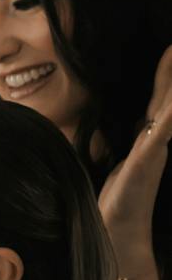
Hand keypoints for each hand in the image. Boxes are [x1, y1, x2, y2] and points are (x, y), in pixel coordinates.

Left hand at [98, 42, 171, 266]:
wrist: (118, 229)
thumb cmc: (116, 200)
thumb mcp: (117, 164)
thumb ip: (121, 146)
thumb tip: (113, 135)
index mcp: (146, 139)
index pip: (159, 101)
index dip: (165, 77)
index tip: (170, 51)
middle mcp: (154, 140)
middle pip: (166, 98)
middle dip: (171, 73)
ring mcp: (153, 148)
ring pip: (168, 109)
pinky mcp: (148, 158)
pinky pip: (162, 130)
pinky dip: (169, 113)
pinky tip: (171, 103)